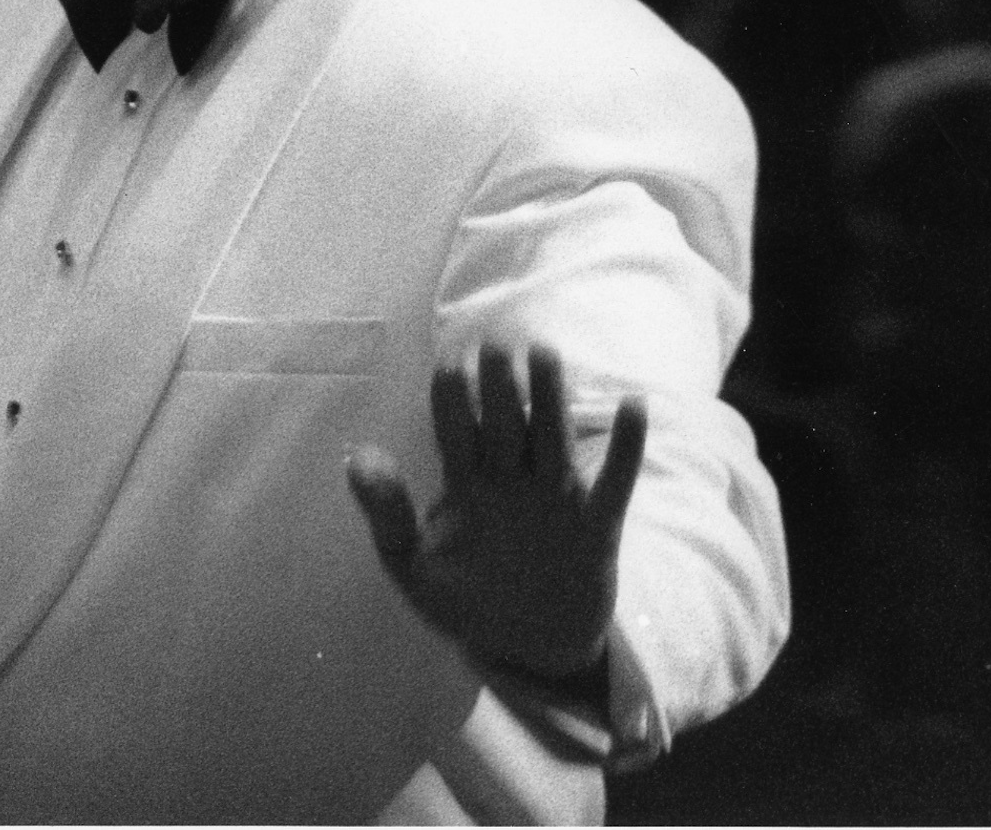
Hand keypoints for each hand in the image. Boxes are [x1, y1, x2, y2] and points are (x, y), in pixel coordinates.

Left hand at [346, 343, 646, 682]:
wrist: (528, 649)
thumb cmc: (466, 604)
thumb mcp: (413, 568)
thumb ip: (387, 515)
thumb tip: (357, 456)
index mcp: (467, 485)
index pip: (456, 430)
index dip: (452, 397)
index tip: (448, 361)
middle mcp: (511, 481)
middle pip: (505, 423)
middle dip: (499, 386)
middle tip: (496, 342)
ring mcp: (555, 500)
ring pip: (551, 438)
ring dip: (549, 399)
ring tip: (545, 353)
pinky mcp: (596, 528)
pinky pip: (614, 483)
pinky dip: (626, 449)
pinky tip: (634, 406)